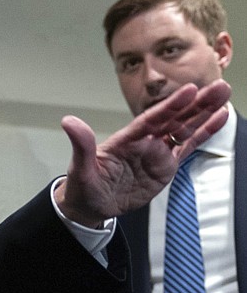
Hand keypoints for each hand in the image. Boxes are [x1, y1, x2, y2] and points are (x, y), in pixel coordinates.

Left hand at [55, 80, 231, 226]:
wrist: (90, 205)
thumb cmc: (84, 185)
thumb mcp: (80, 168)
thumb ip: (81, 145)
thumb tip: (69, 121)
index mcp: (127, 139)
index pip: (152, 119)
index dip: (171, 106)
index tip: (190, 91)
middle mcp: (145, 142)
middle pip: (174, 119)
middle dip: (197, 104)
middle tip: (219, 86)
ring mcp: (157, 153)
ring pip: (185, 129)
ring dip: (204, 113)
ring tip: (223, 95)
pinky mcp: (165, 166)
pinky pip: (187, 147)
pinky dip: (204, 133)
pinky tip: (219, 118)